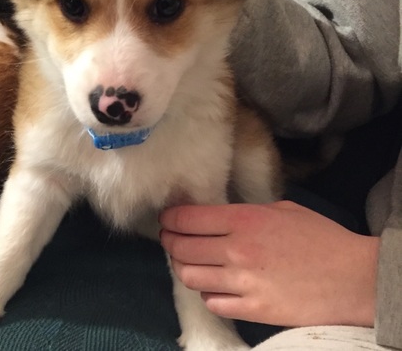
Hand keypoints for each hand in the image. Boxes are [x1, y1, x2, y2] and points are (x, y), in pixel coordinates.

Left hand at [159, 201, 378, 327]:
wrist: (355, 278)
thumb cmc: (321, 237)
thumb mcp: (282, 210)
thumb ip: (246, 213)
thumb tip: (219, 216)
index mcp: (244, 219)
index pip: (188, 219)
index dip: (170, 218)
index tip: (166, 219)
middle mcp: (236, 250)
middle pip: (182, 248)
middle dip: (169, 242)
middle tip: (169, 239)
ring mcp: (243, 283)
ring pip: (190, 277)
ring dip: (182, 268)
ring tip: (184, 262)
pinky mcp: (253, 310)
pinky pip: (213, 303)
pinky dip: (207, 294)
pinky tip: (212, 287)